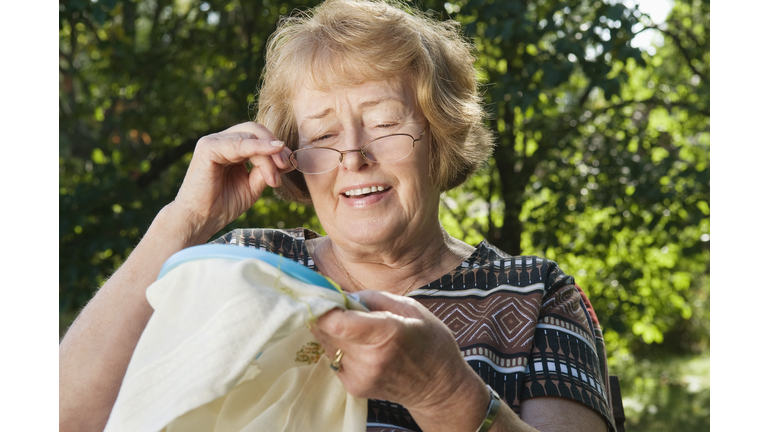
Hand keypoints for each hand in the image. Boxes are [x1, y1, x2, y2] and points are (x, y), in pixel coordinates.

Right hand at [171, 122, 293, 240]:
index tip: (291, 164)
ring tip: (274, 178)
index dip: (277, 148)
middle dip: (275, 147)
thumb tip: (289, 159)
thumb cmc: (223, 204)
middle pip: (255, 130)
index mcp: (232, 148)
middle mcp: (222, 141)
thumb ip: (267, 170)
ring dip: (268, 155)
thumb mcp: (253, 185)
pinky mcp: (208, 148)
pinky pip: (239, 143)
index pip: (259, 137)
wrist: (200, 220)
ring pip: (250, 137)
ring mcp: (213, 141)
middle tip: (286, 166)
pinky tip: (273, 151)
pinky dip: (258, 147)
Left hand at [312, 291, 488, 430]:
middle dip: (329, 314)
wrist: (438, 387)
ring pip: (327, 344)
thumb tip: (341, 295)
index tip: (326, 293)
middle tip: (343, 306)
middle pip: (326, 331)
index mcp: (387, 333)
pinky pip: (333, 358)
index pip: (336, 322)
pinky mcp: (354, 387)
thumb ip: (372, 298)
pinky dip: (339, 347)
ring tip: (357, 327)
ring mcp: (360, 376)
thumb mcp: (410, 307)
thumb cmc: (431, 341)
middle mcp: (369, 358)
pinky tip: (360, 345)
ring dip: (334, 331)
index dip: (324, 305)